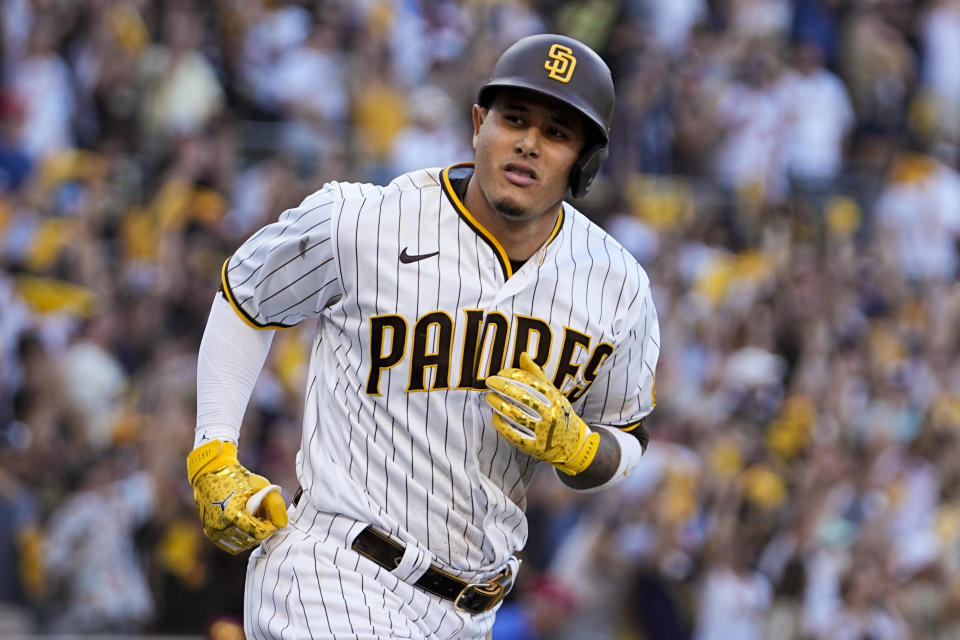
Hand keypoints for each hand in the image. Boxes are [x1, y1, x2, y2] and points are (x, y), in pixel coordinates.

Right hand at [186, 440, 287, 553]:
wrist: (211, 473)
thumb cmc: (239, 478)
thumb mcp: (261, 486)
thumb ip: (275, 505)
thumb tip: (282, 524)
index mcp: (232, 514)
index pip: (259, 533)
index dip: (270, 527)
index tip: (271, 516)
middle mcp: (220, 526)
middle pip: (251, 540)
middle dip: (261, 529)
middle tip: (262, 515)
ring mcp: (214, 532)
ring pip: (242, 544)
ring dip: (251, 534)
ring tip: (253, 518)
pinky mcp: (211, 534)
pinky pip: (231, 545)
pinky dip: (241, 538)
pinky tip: (244, 525)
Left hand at [484, 353, 599, 474]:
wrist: (574, 445)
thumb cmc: (560, 414)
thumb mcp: (555, 394)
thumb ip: (537, 376)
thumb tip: (522, 355)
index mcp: (556, 400)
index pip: (532, 382)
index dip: (513, 375)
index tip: (501, 372)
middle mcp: (551, 415)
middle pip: (522, 397)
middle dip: (502, 387)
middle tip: (490, 381)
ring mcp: (543, 433)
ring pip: (515, 415)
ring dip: (498, 404)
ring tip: (489, 397)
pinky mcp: (534, 448)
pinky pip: (513, 435)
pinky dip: (500, 424)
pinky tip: (494, 417)